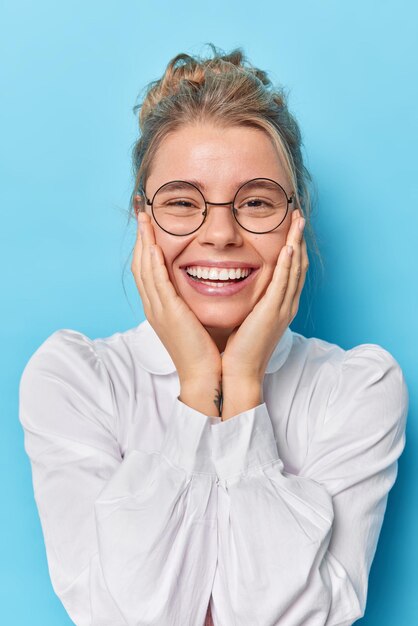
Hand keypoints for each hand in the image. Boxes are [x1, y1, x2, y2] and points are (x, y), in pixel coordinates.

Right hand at [131, 212, 221, 388]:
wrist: (206, 375)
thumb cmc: (207, 349)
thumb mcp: (195, 318)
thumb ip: (192, 299)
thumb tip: (204, 280)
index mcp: (160, 307)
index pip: (147, 269)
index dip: (145, 244)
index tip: (149, 223)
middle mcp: (154, 306)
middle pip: (139, 265)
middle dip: (140, 237)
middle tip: (141, 212)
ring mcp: (158, 310)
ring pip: (144, 270)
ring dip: (143, 242)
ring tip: (144, 219)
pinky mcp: (168, 315)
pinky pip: (157, 284)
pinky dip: (153, 264)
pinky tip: (153, 246)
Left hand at [221, 209, 308, 383]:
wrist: (238, 374)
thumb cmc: (237, 349)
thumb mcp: (245, 318)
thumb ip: (248, 301)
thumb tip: (234, 283)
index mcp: (279, 306)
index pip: (291, 270)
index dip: (293, 246)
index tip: (290, 226)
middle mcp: (285, 305)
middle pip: (299, 265)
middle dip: (300, 238)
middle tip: (299, 215)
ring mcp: (282, 309)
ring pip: (295, 270)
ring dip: (298, 243)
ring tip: (299, 221)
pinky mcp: (273, 314)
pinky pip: (283, 284)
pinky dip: (288, 265)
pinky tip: (289, 247)